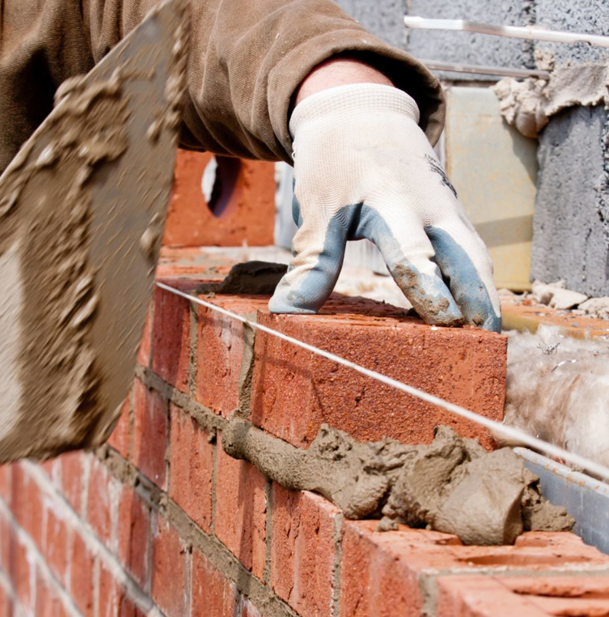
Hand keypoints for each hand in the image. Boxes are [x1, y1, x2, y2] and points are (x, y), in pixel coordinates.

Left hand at [269, 80, 500, 331]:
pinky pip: (472, 253)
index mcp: (392, 201)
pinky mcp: (453, 216)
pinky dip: (478, 283)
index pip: (415, 253)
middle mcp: (431, 206)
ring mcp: (449, 210)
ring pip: (477, 257)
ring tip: (489, 340)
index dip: (429, 289)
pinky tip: (477, 316)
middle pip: (466, 258)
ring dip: (486, 296)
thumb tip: (287, 312)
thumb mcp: (318, 208)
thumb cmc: (336, 163)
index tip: (443, 322)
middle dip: (479, 300)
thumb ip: (312, 261)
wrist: (361, 112)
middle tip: (486, 343)